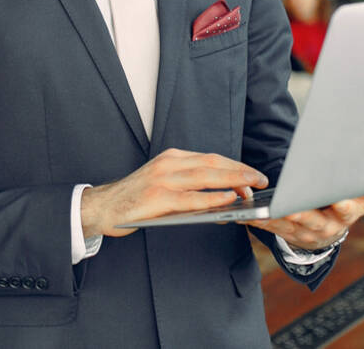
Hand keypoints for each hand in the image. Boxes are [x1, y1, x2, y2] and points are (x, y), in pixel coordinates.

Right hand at [80, 148, 266, 238]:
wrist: (102, 207)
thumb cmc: (136, 198)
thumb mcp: (163, 181)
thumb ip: (188, 183)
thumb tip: (223, 193)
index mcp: (172, 157)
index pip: (211, 157)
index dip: (235, 165)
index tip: (253, 173)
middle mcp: (168, 163)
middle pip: (212, 163)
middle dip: (240, 170)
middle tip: (260, 178)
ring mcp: (162, 179)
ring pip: (205, 176)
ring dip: (232, 181)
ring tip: (251, 188)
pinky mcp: (158, 198)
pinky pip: (191, 198)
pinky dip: (212, 198)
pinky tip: (227, 199)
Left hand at [244, 182, 363, 250]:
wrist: (321, 239)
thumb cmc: (343, 208)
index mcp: (345, 214)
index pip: (347, 208)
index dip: (342, 204)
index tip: (338, 200)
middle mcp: (324, 225)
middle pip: (312, 218)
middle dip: (301, 212)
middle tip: (289, 207)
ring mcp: (301, 231)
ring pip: (284, 224)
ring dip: (271, 216)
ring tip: (259, 207)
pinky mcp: (280, 232)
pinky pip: (265, 226)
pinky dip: (254, 220)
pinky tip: (241, 214)